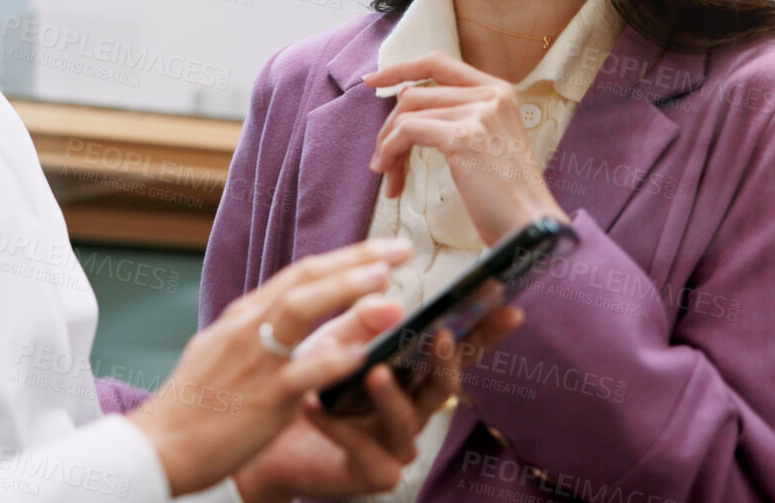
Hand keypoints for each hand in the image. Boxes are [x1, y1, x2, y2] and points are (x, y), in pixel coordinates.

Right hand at [128, 238, 411, 494]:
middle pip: (304, 279)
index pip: (300, 274)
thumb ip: (272, 333)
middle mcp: (248, 328)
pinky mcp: (259, 399)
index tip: (384, 251)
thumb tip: (307, 315)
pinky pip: (300, 374)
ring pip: (299, 312)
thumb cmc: (197, 404)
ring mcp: (253, 360)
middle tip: (400, 251)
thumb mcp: (231, 354)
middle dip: (355, 261)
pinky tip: (363, 354)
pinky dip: (331, 361)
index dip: (345, 258)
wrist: (159, 446)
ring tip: (387, 287)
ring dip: (345, 294)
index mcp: (244, 317)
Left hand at [233, 296, 524, 502]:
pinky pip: (363, 450)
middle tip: (443, 337)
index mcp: (412, 374)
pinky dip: (338, 426)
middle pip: (442, 387)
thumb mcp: (334, 341)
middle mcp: (412, 409)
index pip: (456, 350)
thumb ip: (363, 323)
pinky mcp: (372, 473)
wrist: (266, 430)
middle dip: (448, 362)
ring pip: (407, 421)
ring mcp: (396, 444)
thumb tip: (394, 302)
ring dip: (391, 396)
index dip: (484, 332)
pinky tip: (312, 403)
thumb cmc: (307, 379)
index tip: (508, 305)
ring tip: (373, 372)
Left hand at [363, 52, 571, 244]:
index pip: (438, 62)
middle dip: (390, 129)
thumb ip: (456, 115)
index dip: (401, 68)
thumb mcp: (487, 142)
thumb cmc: (506, 196)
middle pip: (415, 94)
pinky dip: (390, 153)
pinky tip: (393, 181)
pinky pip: (406, 132)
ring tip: (388, 177)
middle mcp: (490, 94)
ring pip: (407, 113)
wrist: (530, 226)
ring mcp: (479, 112)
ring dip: (387, 147)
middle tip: (383, 164)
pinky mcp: (464, 136)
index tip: (372, 80)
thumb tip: (406, 96)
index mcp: (498, 91)